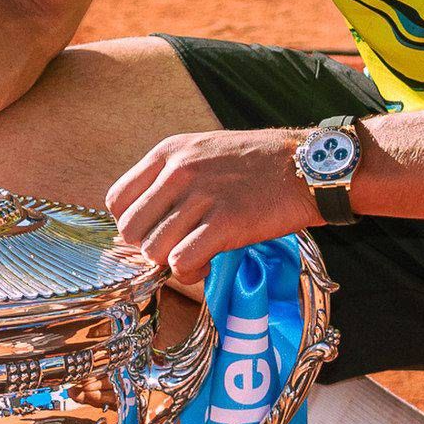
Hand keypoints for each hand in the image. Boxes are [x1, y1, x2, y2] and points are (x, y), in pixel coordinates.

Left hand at [103, 130, 323, 288]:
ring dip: (171, 263)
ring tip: (196, 257)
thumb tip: (143, 218)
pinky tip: (207, 265)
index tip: (153, 231)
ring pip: (154, 250)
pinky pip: (182, 262)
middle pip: (131, 230)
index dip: (132, 224)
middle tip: (175, 248)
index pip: (117, 199)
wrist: (306, 166)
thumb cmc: (257, 163)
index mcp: (169, 152)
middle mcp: (179, 171)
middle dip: (149, 247)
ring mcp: (201, 196)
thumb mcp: (203, 151)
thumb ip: (170, 177)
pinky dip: (190, 273)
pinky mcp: (225, 223)